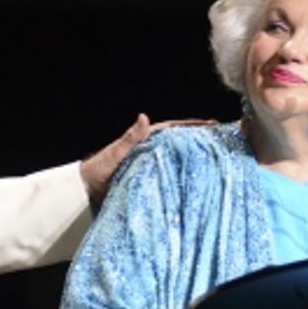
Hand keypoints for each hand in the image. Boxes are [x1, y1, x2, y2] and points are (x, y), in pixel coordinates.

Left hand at [79, 115, 214, 212]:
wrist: (86, 191)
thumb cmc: (99, 169)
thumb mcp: (116, 152)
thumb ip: (130, 137)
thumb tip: (144, 117)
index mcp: (145, 140)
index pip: (174, 129)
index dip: (193, 126)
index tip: (212, 124)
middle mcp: (151, 152)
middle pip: (179, 144)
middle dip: (199, 141)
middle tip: (221, 141)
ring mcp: (151, 166)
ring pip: (177, 160)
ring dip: (194, 159)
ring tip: (216, 160)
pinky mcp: (150, 182)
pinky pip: (171, 177)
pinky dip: (183, 176)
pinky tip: (197, 180)